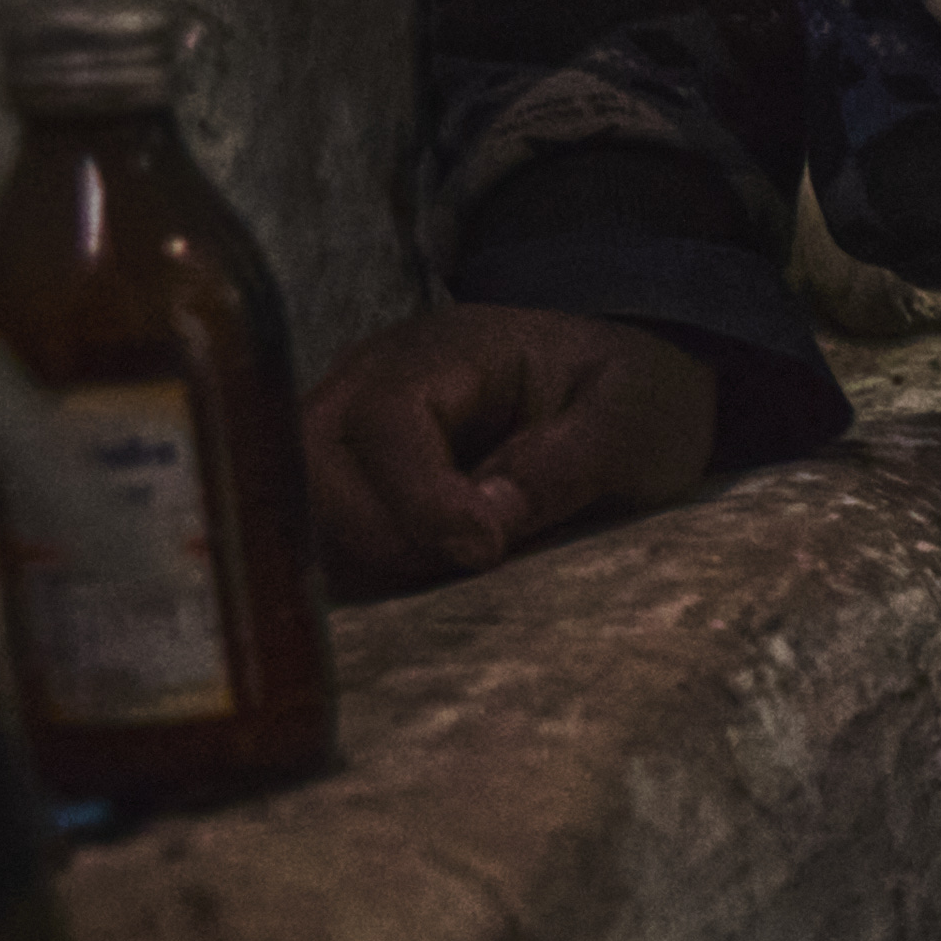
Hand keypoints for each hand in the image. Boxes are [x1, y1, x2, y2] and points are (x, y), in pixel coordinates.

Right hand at [305, 305, 720, 590]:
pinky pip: (333, 542)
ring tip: (461, 577)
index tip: (483, 550)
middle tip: (471, 567)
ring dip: (376, 562)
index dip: (421, 497)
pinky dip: (376, 574)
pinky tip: (439, 586)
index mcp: (442, 354)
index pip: (384, 421)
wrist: (625, 397)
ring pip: (311, 514)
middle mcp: (372, 387)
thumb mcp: (628, 421)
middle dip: (382, 537)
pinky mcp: (358, 490)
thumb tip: (487, 519)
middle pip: (314, 469)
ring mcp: (352, 438)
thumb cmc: (628, 398)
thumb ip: (562, 465)